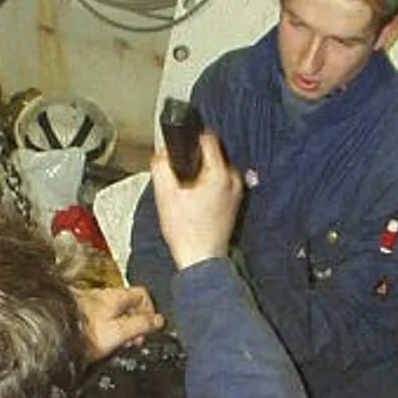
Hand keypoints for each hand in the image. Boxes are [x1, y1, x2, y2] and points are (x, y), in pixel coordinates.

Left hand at [73, 285, 163, 360]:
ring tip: (118, 344)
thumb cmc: (82, 332)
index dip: (150, 311)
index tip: (149, 327)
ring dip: (120, 329)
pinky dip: (105, 331)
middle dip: (135, 323)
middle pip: (128, 305)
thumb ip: (141, 325)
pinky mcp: (79, 316)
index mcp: (116, 297)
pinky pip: (100, 321)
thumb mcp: (119, 332)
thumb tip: (158, 321)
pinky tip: (101, 343)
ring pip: (114, 314)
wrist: (53, 334)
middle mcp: (103, 297)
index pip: (143, 294)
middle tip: (134, 340)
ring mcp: (90, 305)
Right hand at [151, 131, 242, 270]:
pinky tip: (195, 202)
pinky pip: (219, 183)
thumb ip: (161, 165)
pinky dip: (206, 187)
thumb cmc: (187, 233)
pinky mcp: (234, 202)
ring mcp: (236, 192)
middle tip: (180, 179)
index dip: (189, 139)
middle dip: (193, 161)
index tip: (179, 148)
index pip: (207, 137)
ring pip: (215, 168)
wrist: (200, 259)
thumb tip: (163, 152)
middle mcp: (234, 180)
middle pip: (212, 153)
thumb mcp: (164, 194)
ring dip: (200, 174)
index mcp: (220, 174)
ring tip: (187, 193)